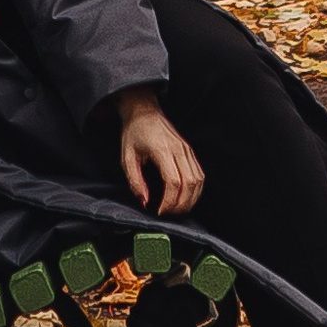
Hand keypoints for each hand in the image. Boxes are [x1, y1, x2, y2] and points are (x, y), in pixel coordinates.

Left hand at [115, 91, 203, 216]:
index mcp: (162, 150)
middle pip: (190, 184)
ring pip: (198, 181)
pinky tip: (185, 198)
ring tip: (176, 210)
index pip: (173, 181)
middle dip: (181, 205)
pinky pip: (200, 175)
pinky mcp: (190, 151)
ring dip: (190, 200)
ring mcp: (187, 150)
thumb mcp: (127, 158)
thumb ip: (135, 181)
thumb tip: (145, 202)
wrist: (144, 112)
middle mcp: (179, 149)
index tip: (160, 212)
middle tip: (168, 214)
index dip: (169, 202)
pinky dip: (195, 190)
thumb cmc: (134, 134)